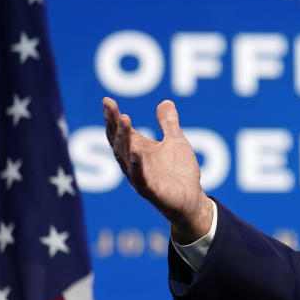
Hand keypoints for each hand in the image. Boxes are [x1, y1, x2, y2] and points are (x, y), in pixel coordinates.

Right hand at [102, 97, 212, 242]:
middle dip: (114, 123)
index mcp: (138, 149)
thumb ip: (168, 124)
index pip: (120, 131)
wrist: (192, 199)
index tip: (107, 100)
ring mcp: (139, 176)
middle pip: (117, 141)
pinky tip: (136, 150)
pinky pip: (139, 176)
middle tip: (111, 106)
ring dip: (123, 138)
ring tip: (124, 120)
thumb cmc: (180, 172)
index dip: (113, 116)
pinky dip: (136, 163)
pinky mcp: (149, 190)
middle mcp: (133, 162)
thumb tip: (165, 102)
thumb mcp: (175, 142)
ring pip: (124, 156)